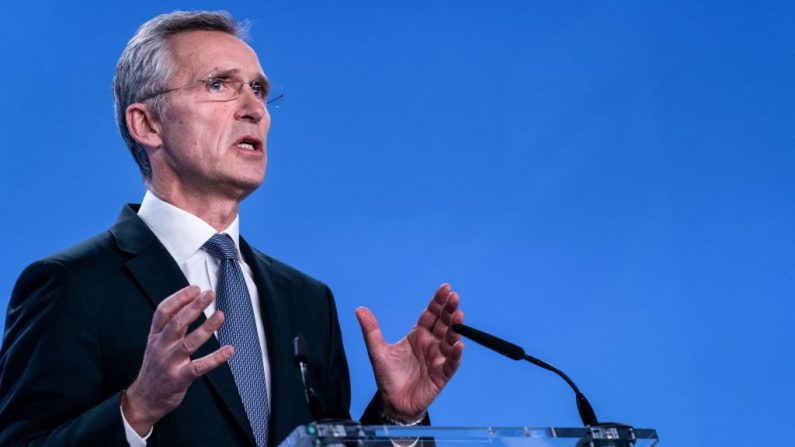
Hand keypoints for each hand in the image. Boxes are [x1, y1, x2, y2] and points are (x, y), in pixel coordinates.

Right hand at [121, 285, 232, 435]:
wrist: (144, 399)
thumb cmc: (155, 369)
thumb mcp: (156, 344)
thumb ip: (170, 326)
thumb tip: (187, 304)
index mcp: (155, 336)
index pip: (163, 312)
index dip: (179, 298)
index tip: (195, 288)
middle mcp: (160, 347)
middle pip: (176, 323)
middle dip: (193, 307)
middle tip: (208, 295)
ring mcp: (170, 363)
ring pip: (188, 343)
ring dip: (206, 328)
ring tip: (220, 315)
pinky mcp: (180, 378)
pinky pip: (200, 366)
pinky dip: (216, 358)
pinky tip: (229, 350)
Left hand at [356, 284, 463, 421]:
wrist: (393, 403)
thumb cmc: (388, 376)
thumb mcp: (377, 351)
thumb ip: (371, 331)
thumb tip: (359, 309)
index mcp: (418, 334)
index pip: (431, 314)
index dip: (438, 301)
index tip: (445, 288)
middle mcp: (431, 343)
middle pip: (444, 323)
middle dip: (450, 310)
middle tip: (454, 297)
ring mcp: (438, 358)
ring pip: (451, 340)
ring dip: (456, 328)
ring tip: (459, 316)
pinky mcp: (442, 374)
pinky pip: (452, 363)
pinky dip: (456, 354)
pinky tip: (458, 344)